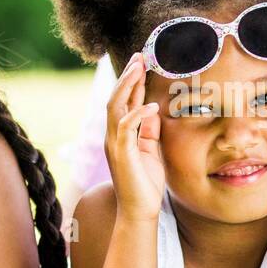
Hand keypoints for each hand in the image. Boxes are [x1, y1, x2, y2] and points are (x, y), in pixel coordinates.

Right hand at [104, 53, 163, 221]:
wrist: (140, 211)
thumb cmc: (146, 182)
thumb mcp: (151, 150)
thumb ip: (149, 130)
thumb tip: (153, 108)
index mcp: (120, 133)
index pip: (124, 101)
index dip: (132, 81)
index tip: (141, 61)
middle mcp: (113, 135)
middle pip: (116, 98)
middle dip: (128, 76)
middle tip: (139, 56)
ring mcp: (114, 144)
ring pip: (115, 107)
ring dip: (127, 86)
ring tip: (139, 68)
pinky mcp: (121, 154)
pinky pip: (125, 128)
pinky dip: (138, 115)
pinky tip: (151, 106)